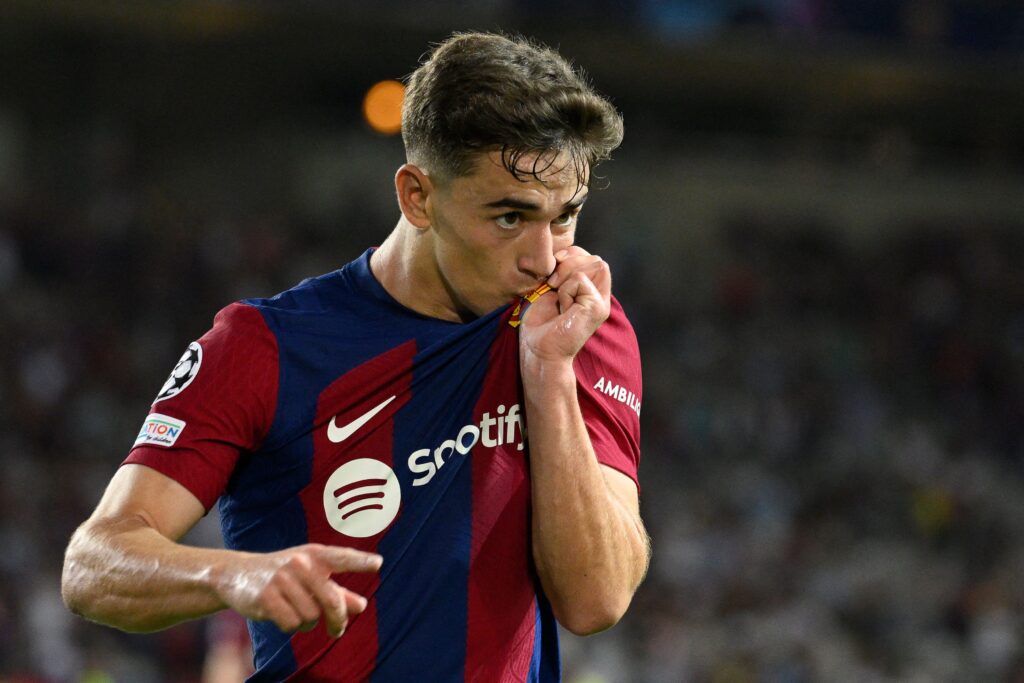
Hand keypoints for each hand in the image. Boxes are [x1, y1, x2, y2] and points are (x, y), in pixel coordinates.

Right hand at [216, 543, 381, 637]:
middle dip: (338, 619)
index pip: (342, 557)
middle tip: (337, 630)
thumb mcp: (310, 576)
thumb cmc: (283, 574)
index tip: (378, 563)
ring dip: (308, 622)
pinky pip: (292, 624)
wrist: (236, 574)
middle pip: (332, 600)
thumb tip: (361, 606)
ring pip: (311, 616)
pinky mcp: (266, 598)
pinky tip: (282, 614)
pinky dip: (291, 626)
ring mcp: (282, 580)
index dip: (360, 562)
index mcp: (314, 555)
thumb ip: (337, 590)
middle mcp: (300, 563)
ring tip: (295, 610)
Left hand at [520, 246, 610, 363]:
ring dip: (568, 275)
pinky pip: (580, 279)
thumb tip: (561, 254)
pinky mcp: (598, 307)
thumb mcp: (551, 290)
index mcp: (590, 291)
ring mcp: (601, 302)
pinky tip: (562, 307)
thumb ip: (563, 272)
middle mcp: (600, 296)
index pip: (590, 257)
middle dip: (569, 263)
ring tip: (557, 295)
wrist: (539, 350)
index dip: (572, 254)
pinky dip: (565, 290)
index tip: (552, 268)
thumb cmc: (541, 324)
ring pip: (594, 263)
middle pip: (595, 258)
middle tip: (552, 284)